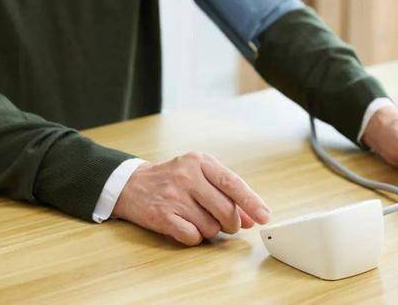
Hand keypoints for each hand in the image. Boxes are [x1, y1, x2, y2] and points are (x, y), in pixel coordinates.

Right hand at [112, 152, 270, 245]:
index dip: (251, 202)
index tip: (265, 217)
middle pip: (225, 209)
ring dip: (211, 230)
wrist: (132, 184)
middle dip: (232, 223)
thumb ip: (226, 194)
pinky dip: (194, 237)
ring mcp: (173, 196)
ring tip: (199, 220)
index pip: (233, 183)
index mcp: (200, 161)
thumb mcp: (200, 176)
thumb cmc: (174, 180)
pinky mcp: (161, 216)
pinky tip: (186, 226)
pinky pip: (192, 236)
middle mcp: (187, 176)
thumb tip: (252, 218)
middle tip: (229, 225)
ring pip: (210, 226)